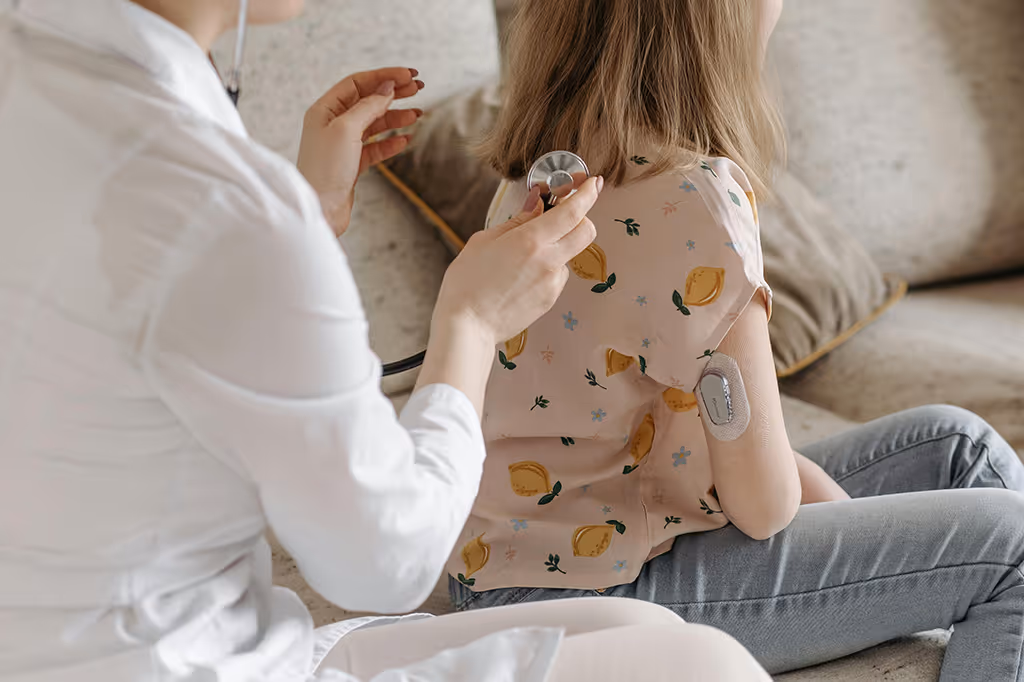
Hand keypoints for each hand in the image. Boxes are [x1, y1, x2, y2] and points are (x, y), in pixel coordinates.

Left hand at [297, 67, 423, 235]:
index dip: (384, 77)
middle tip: (419, 88)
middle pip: (367, 101)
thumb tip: (387, 87)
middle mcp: (332, 124)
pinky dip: (390, 142)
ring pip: (374, 124)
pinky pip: (375, 147)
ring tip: (418, 115)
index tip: (408, 76)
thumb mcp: (346, 129)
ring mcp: (343, 144)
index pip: (358, 83)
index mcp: (325, 109)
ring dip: (396, 117)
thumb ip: (368, 106)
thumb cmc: (325, 169)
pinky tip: (405, 139)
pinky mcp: (352, 164)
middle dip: (394, 94)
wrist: (320, 209)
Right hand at [433, 176, 603, 345]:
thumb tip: (537, 204)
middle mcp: (548, 260)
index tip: (593, 183)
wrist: (467, 326)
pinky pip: (558, 274)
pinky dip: (548, 267)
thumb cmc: (467, 282)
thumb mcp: (484, 241)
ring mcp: (552, 282)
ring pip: (571, 253)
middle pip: (586, 231)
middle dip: (581, 217)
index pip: (573, 211)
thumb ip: (517, 221)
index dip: (588, 193)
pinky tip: (522, 275)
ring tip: (525, 254)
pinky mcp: (551, 299)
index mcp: (531, 240)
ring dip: (559, 245)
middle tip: (562, 215)